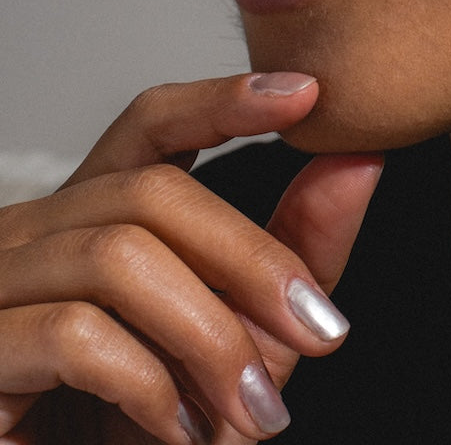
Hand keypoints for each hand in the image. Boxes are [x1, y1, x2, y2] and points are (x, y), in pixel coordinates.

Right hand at [0, 74, 382, 442]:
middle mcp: (31, 236)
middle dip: (253, 258)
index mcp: (93, 217)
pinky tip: (179, 429)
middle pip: (152, 192)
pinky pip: (74, 332)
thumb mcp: (249, 332)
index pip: (150, 123)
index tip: (307, 94)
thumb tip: (362, 158)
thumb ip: (299, 249)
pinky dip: (149, 383)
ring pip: (118, 255)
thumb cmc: (152, 430)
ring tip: (251, 408)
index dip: (222, 100)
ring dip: (210, 335)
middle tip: (320, 331)